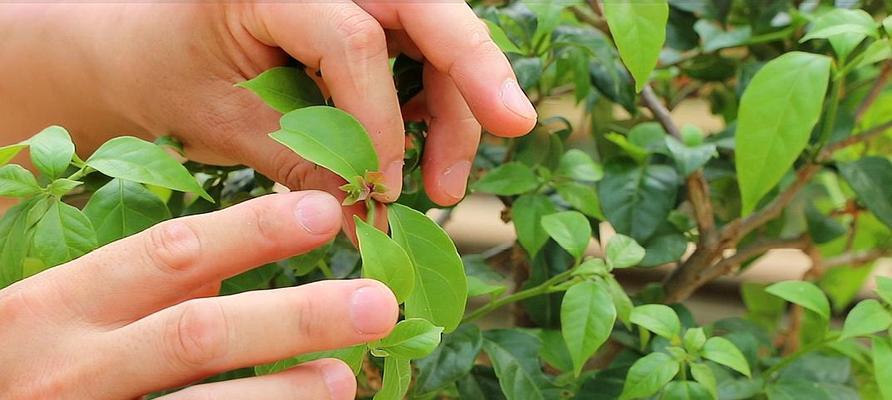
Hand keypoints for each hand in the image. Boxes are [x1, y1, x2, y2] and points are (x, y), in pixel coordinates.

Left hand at [0, 3, 535, 225]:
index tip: (386, 193)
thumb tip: (369, 219)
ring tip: (448, 186)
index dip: (377, 121)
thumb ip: (303, 162)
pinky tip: (429, 152)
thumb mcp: (226, 122)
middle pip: (425, 9)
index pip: (352, 39)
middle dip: (474, 71)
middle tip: (517, 125)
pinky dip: (437, 104)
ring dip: (458, 107)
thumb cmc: (173, 77)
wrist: (147, 51)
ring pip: (437, 35)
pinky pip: (423, 53)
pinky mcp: (368, 16)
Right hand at [0, 191, 397, 398]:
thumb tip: (231, 266)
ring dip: (282, 395)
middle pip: (199, 333)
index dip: (251, 232)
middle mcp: (72, 365)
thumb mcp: (62, 312)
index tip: (324, 211)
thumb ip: (138, 288)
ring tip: (345, 379)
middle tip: (376, 303)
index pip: (169, 254)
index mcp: (60, 304)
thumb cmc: (23, 362)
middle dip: (294, 317)